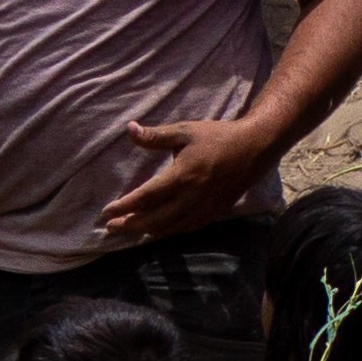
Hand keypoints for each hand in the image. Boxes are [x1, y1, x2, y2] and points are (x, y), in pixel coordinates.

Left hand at [99, 108, 286, 243]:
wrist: (254, 149)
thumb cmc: (217, 137)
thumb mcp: (185, 131)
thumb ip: (155, 135)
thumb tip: (129, 128)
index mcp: (183, 176)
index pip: (147, 197)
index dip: (125, 206)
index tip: (106, 212)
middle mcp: (192, 197)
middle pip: (154, 219)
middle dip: (129, 226)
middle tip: (109, 228)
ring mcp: (203, 208)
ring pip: (169, 228)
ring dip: (146, 231)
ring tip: (128, 230)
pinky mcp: (213, 213)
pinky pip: (185, 229)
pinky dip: (167, 232)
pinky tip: (157, 231)